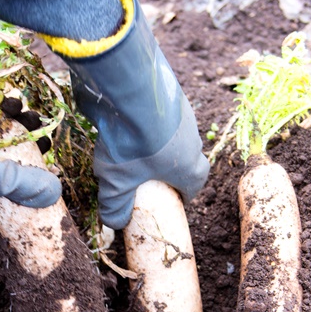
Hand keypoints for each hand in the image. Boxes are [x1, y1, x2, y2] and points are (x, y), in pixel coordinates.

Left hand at [43, 0, 208, 229]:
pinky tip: (125, 118)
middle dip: (171, 166)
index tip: (174, 199)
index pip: (195, 184)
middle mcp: (191, 138)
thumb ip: (116, 206)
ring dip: (159, 139)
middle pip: (187, 156)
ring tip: (133, 144)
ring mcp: (181, 111)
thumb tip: (115, 222)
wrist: (130, 88)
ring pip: (174, 131)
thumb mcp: (116, 183)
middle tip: (150, 173)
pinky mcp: (166, 91)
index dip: (184, 194)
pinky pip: (159, 110)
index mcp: (187, 165)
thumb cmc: (131, 143)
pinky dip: (147, 117)